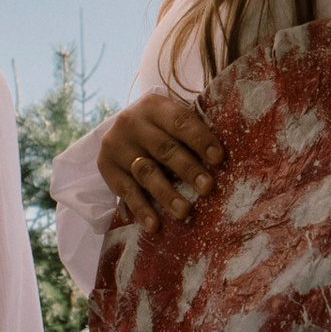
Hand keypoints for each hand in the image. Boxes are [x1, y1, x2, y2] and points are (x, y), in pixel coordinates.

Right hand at [97, 90, 225, 229]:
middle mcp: (132, 122)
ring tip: (184, 212)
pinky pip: (126, 191)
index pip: (181, 122)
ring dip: (166, 194)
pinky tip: (154, 225)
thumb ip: (193, 132)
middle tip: (207, 188)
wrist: (121, 130)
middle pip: (164, 148)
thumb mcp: (171, 120)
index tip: (219, 159)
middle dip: (188, 169)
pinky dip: (142, 209)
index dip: (200, 140)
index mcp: (154, 106)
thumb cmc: (160, 128)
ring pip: (146, 172)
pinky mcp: (106, 166)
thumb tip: (224, 160)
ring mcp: (117, 145)